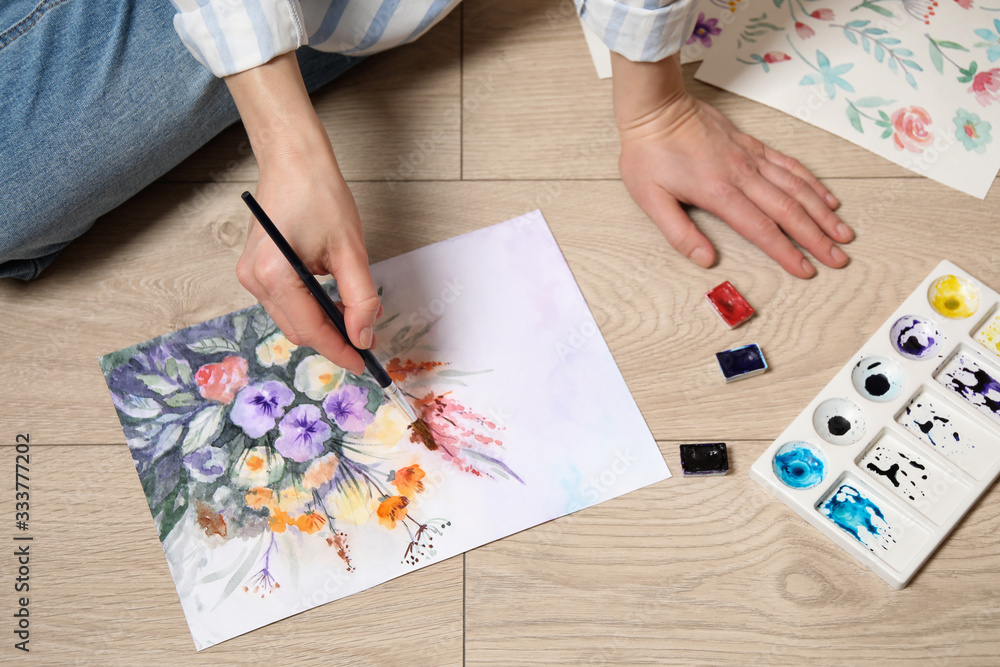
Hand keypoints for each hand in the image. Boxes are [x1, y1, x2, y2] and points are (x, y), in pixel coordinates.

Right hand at [226, 53, 379, 374]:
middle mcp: (254, 280)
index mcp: (275, 276)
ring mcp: (250, 276)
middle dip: (333, 341)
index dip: (340, 351)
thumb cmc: (319, 194)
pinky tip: (333, 306)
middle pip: (298, 330)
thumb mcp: (351, 250)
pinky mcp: (255, 270)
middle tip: (366, 346)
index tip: (365, 364)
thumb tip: (364, 335)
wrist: (293, 160)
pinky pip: (285, 303)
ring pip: (291, 320)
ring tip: (353, 325)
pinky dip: (310, 310)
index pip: (311, 330)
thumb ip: (360, 298)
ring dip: (322, 326)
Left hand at [612, 53, 851, 277]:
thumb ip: (679, 232)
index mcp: (719, 193)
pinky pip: (790, 165)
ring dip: (822, 213)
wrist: (656, 108)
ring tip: (843, 233)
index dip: (787, 252)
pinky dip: (812, 182)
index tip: (807, 270)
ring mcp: (751, 158)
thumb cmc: (648, 153)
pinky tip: (826, 197)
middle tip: (839, 258)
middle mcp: (743, 175)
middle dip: (817, 238)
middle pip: (789, 211)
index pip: (762, 229)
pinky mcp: (752, 145)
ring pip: (797, 188)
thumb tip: (705, 260)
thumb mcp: (651, 199)